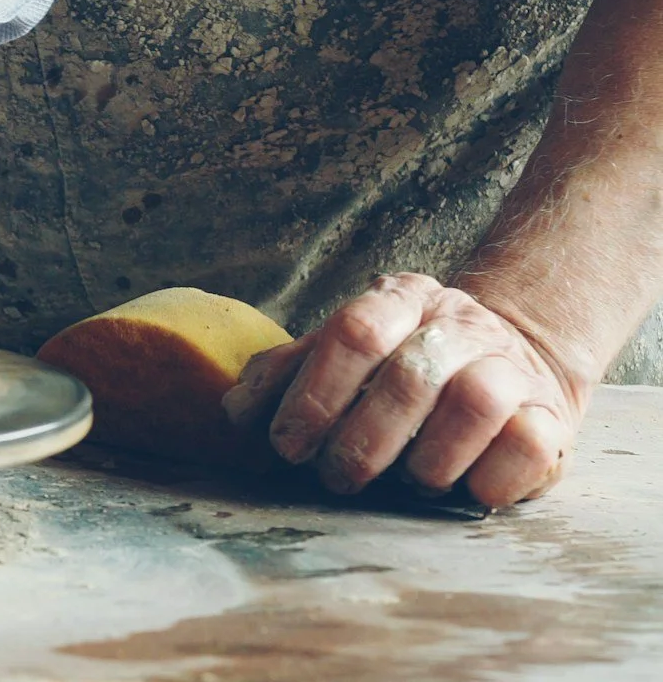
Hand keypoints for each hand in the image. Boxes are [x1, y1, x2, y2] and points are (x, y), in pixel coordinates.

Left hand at [221, 273, 586, 507]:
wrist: (511, 359)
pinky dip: (488, 477)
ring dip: (428, 458)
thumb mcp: (342, 353)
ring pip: (475, 402)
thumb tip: (234, 412)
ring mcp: (510, 367)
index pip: (356, 330)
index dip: (315, 392)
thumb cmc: (402, 365)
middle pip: (409, 376)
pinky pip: (527, 445)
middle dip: (361, 441)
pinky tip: (462, 488)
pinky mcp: (552, 417)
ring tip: (407, 481)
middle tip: (336, 477)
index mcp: (399, 298)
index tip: (287, 444)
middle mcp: (459, 324)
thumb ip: (287, 373)